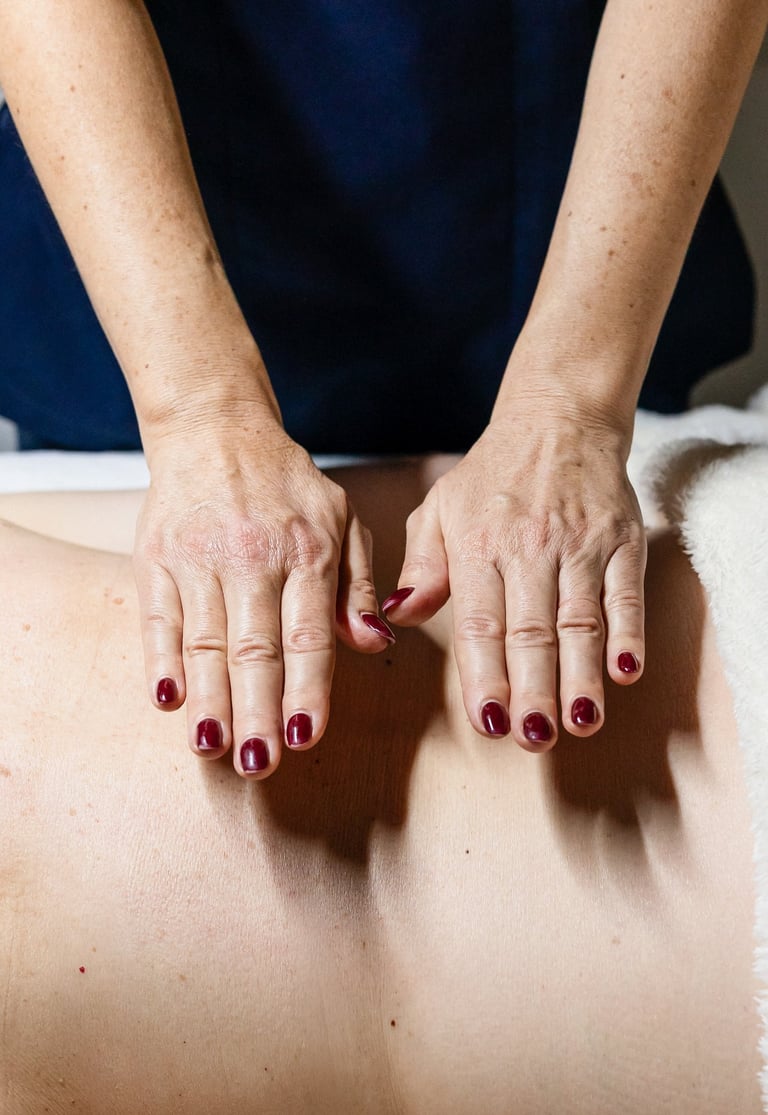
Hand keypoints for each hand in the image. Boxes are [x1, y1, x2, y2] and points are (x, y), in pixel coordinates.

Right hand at [133, 420, 392, 776]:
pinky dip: (159, 660)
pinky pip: (157, 617)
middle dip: (257, 710)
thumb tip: (376, 643)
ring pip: (204, 641)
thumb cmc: (289, 487)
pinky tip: (166, 700)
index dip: (307, 688)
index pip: (308, 633)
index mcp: (306, 550)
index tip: (305, 735)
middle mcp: (252, 556)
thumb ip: (360, 586)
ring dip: (209, 699)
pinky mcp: (155, 558)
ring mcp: (199, 558)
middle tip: (259, 764)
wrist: (217, 431)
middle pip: (254, 647)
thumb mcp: (342, 521)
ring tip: (213, 748)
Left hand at [382, 406, 645, 749]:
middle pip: (532, 630)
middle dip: (533, 689)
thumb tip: (396, 617)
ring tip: (579, 722)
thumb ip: (421, 568)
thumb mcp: (439, 510)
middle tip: (533, 737)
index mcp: (478, 546)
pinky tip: (625, 674)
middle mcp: (529, 548)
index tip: (487, 720)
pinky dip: (628, 634)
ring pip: (581, 620)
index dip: (484, 674)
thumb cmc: (490, 476)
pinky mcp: (622, 540)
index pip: (480, 623)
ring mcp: (580, 545)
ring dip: (582, 675)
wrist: (557, 419)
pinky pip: (626, 593)